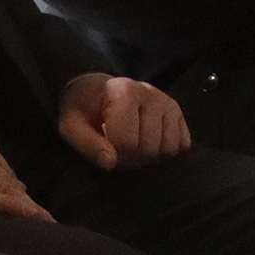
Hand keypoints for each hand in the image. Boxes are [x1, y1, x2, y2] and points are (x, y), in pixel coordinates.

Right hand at [0, 121, 50, 218]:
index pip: (3, 166)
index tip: (32, 209)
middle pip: (7, 178)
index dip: (17, 191)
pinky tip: (34, 220)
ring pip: (4, 188)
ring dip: (25, 209)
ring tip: (43, 227)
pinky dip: (16, 210)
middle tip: (42, 223)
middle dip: (24, 202)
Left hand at [58, 72, 188, 168]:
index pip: (127, 141)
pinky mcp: (177, 111)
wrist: (95, 91)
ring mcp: (167, 101)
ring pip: (169, 147)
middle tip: (118, 151)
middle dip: (132, 158)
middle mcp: (150, 92)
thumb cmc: (82, 110)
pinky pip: (183, 144)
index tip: (104, 148)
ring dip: (150, 157)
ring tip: (133, 147)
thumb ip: (87, 144)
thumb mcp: (71, 126)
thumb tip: (110, 162)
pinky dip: (167, 151)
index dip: (114, 154)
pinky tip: (149, 144)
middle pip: (150, 147)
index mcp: (123, 91)